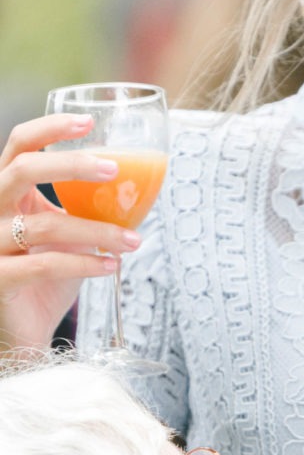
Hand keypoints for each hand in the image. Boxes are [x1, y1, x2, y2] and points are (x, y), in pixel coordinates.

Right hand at [0, 115, 138, 350]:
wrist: (24, 331)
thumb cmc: (47, 278)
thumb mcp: (69, 235)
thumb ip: (88, 209)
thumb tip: (140, 186)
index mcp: (8, 194)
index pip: (19, 145)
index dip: (50, 128)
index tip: (88, 122)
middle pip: (21, 170)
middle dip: (71, 164)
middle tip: (114, 168)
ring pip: (45, 225)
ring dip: (98, 231)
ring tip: (133, 241)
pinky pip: (44, 264)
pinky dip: (84, 264)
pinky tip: (111, 266)